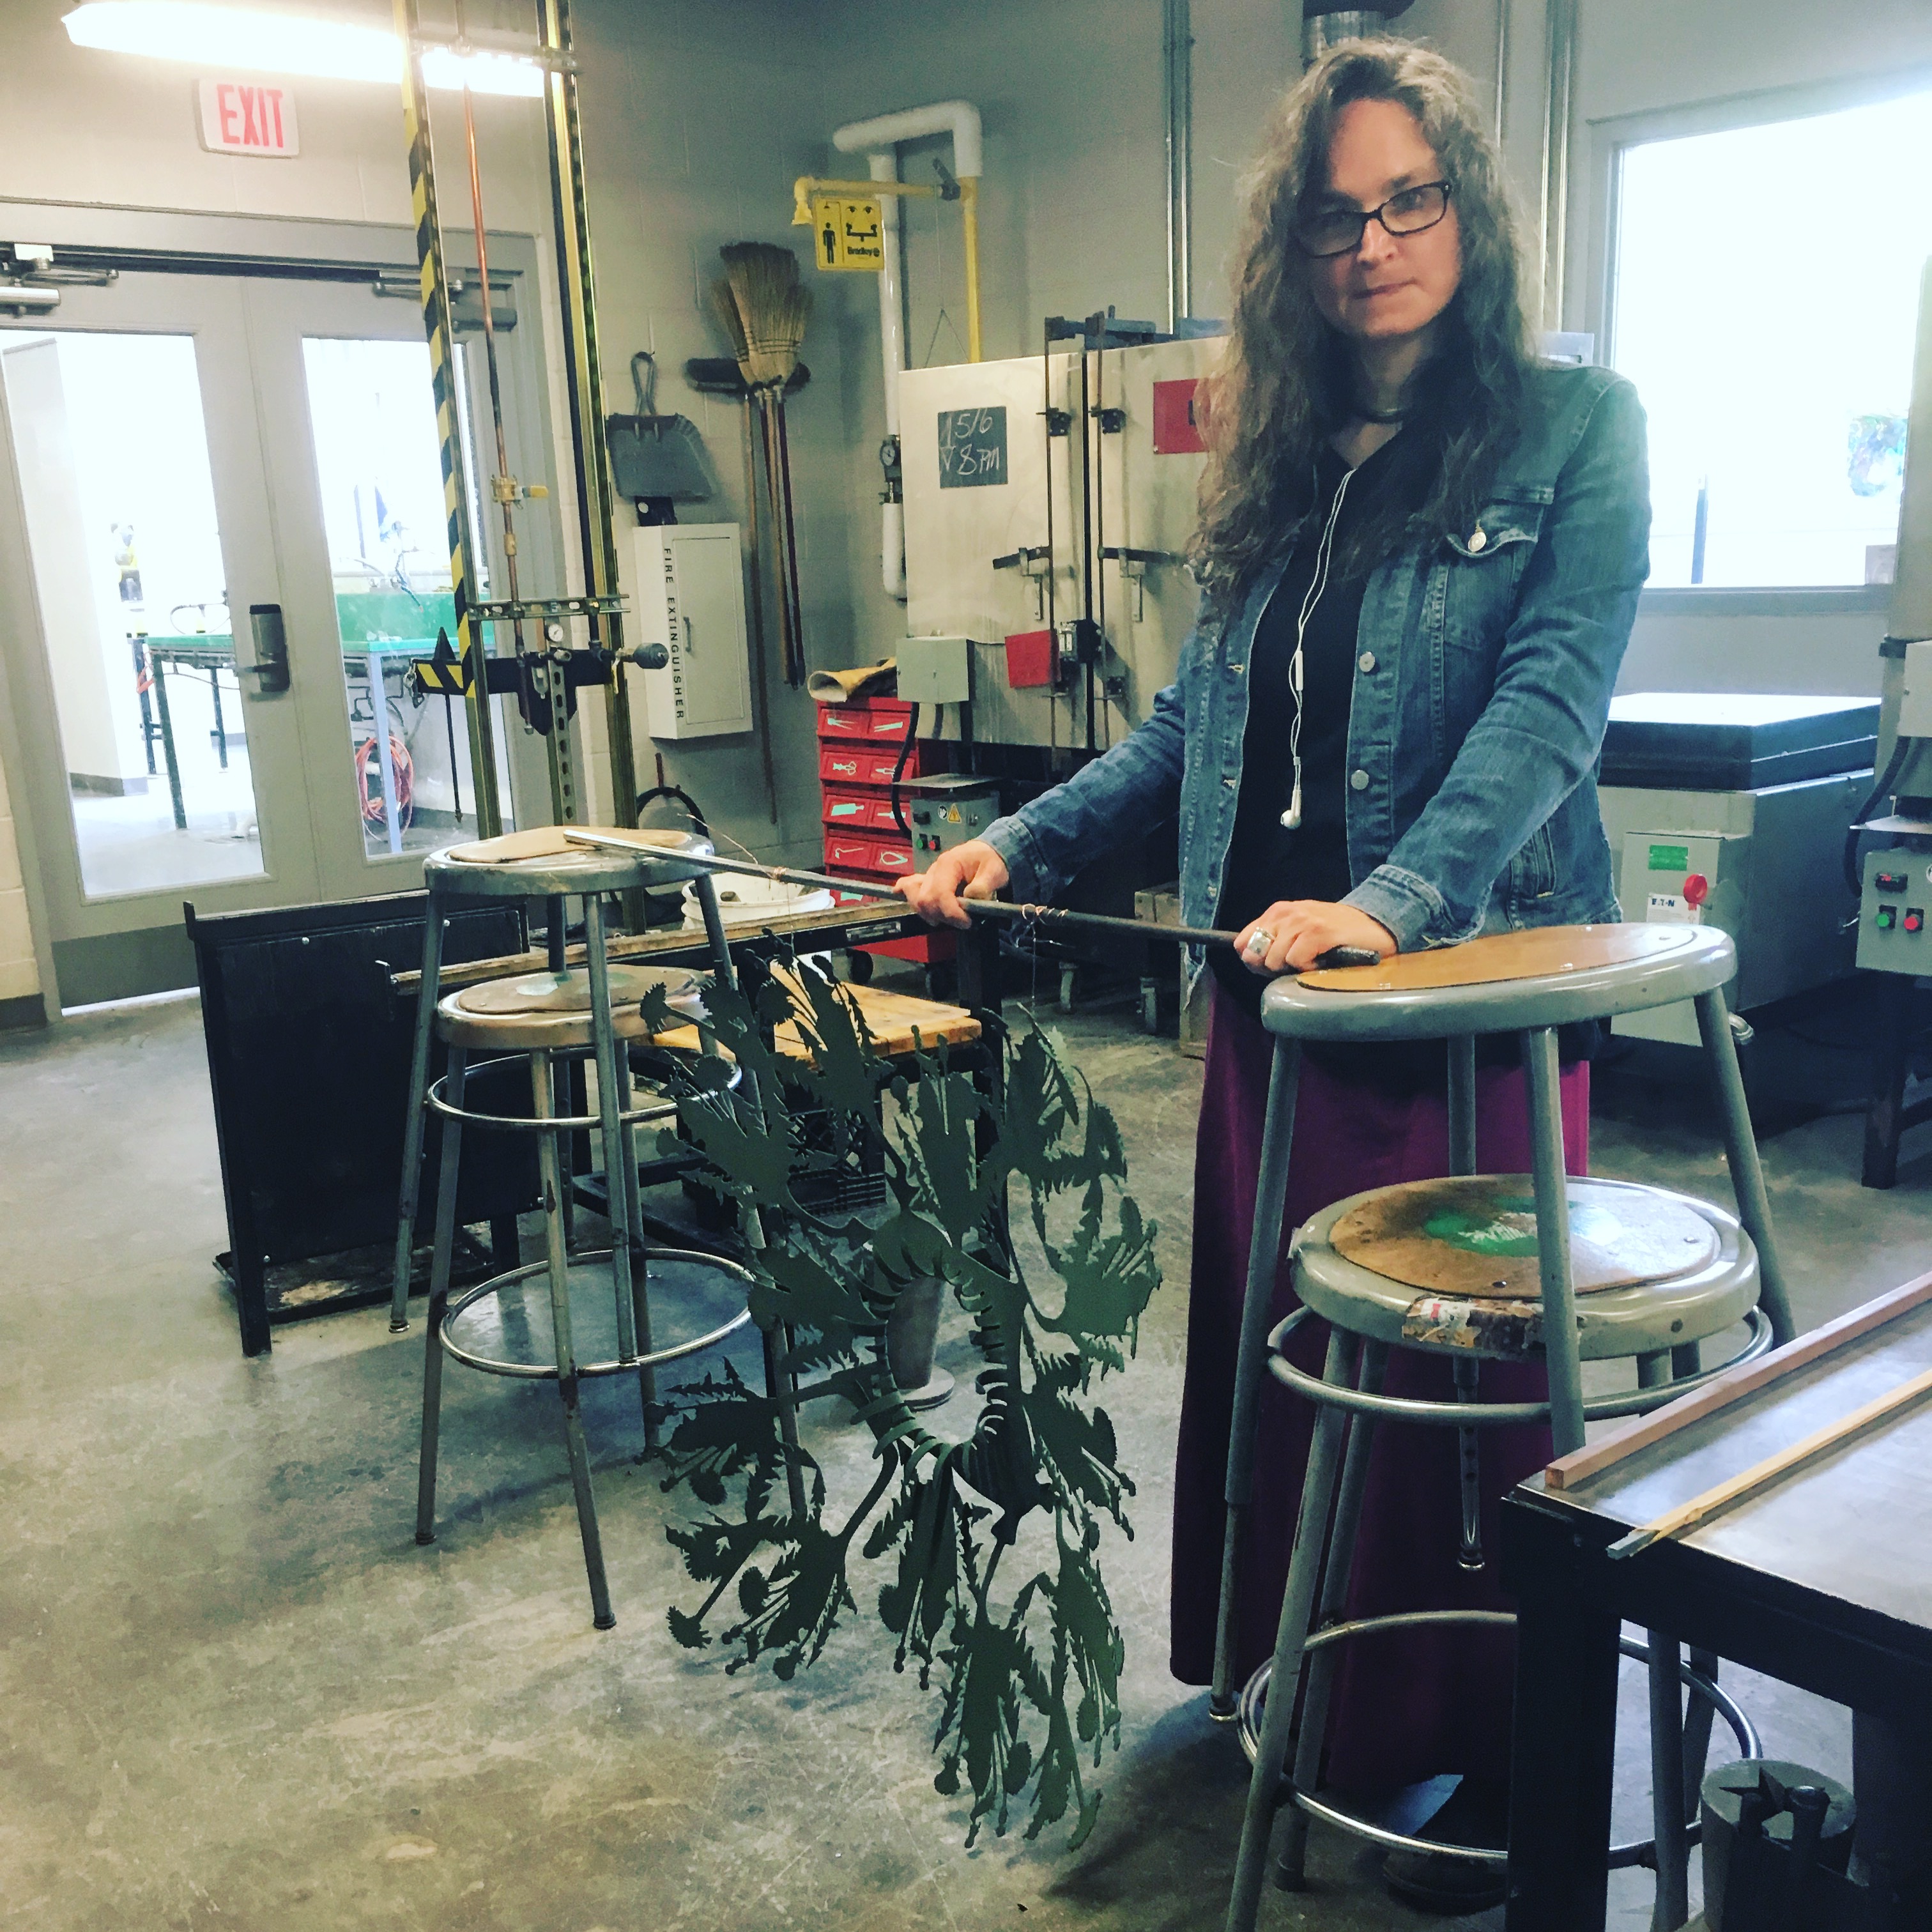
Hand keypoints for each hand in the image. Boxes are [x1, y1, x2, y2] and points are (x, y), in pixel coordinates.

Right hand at [895, 839, 1009, 929]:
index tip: (966, 922)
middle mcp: (934, 869)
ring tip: (950, 918)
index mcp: (949, 863)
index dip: (951, 912)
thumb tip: (969, 898)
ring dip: (931, 914)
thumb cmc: (989, 861)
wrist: (985, 853)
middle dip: (943, 916)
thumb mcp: (994, 871)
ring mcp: (928, 876)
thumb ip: (983, 886)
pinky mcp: (927, 882)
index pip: (940, 893)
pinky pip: (909, 887)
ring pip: (916, 900)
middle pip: (925, 899)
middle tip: (962, 921)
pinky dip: (909, 898)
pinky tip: (908, 901)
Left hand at [1233, 900, 1396, 976]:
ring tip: (1312, 960)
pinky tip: (1322, 961)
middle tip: (1296, 964)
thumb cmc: (1336, 934)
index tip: (1272, 965)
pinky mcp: (1319, 932)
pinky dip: (1307, 967)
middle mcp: (1287, 913)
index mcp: (1277, 912)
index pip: (1242, 941)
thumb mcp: (1299, 931)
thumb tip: (1249, 960)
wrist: (1376, 925)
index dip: (1254, 960)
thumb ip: (1274, 942)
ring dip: (1292, 968)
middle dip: (1271, 967)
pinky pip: (1296, 960)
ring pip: (1274, 959)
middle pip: (1255, 954)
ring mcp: (1303, 921)